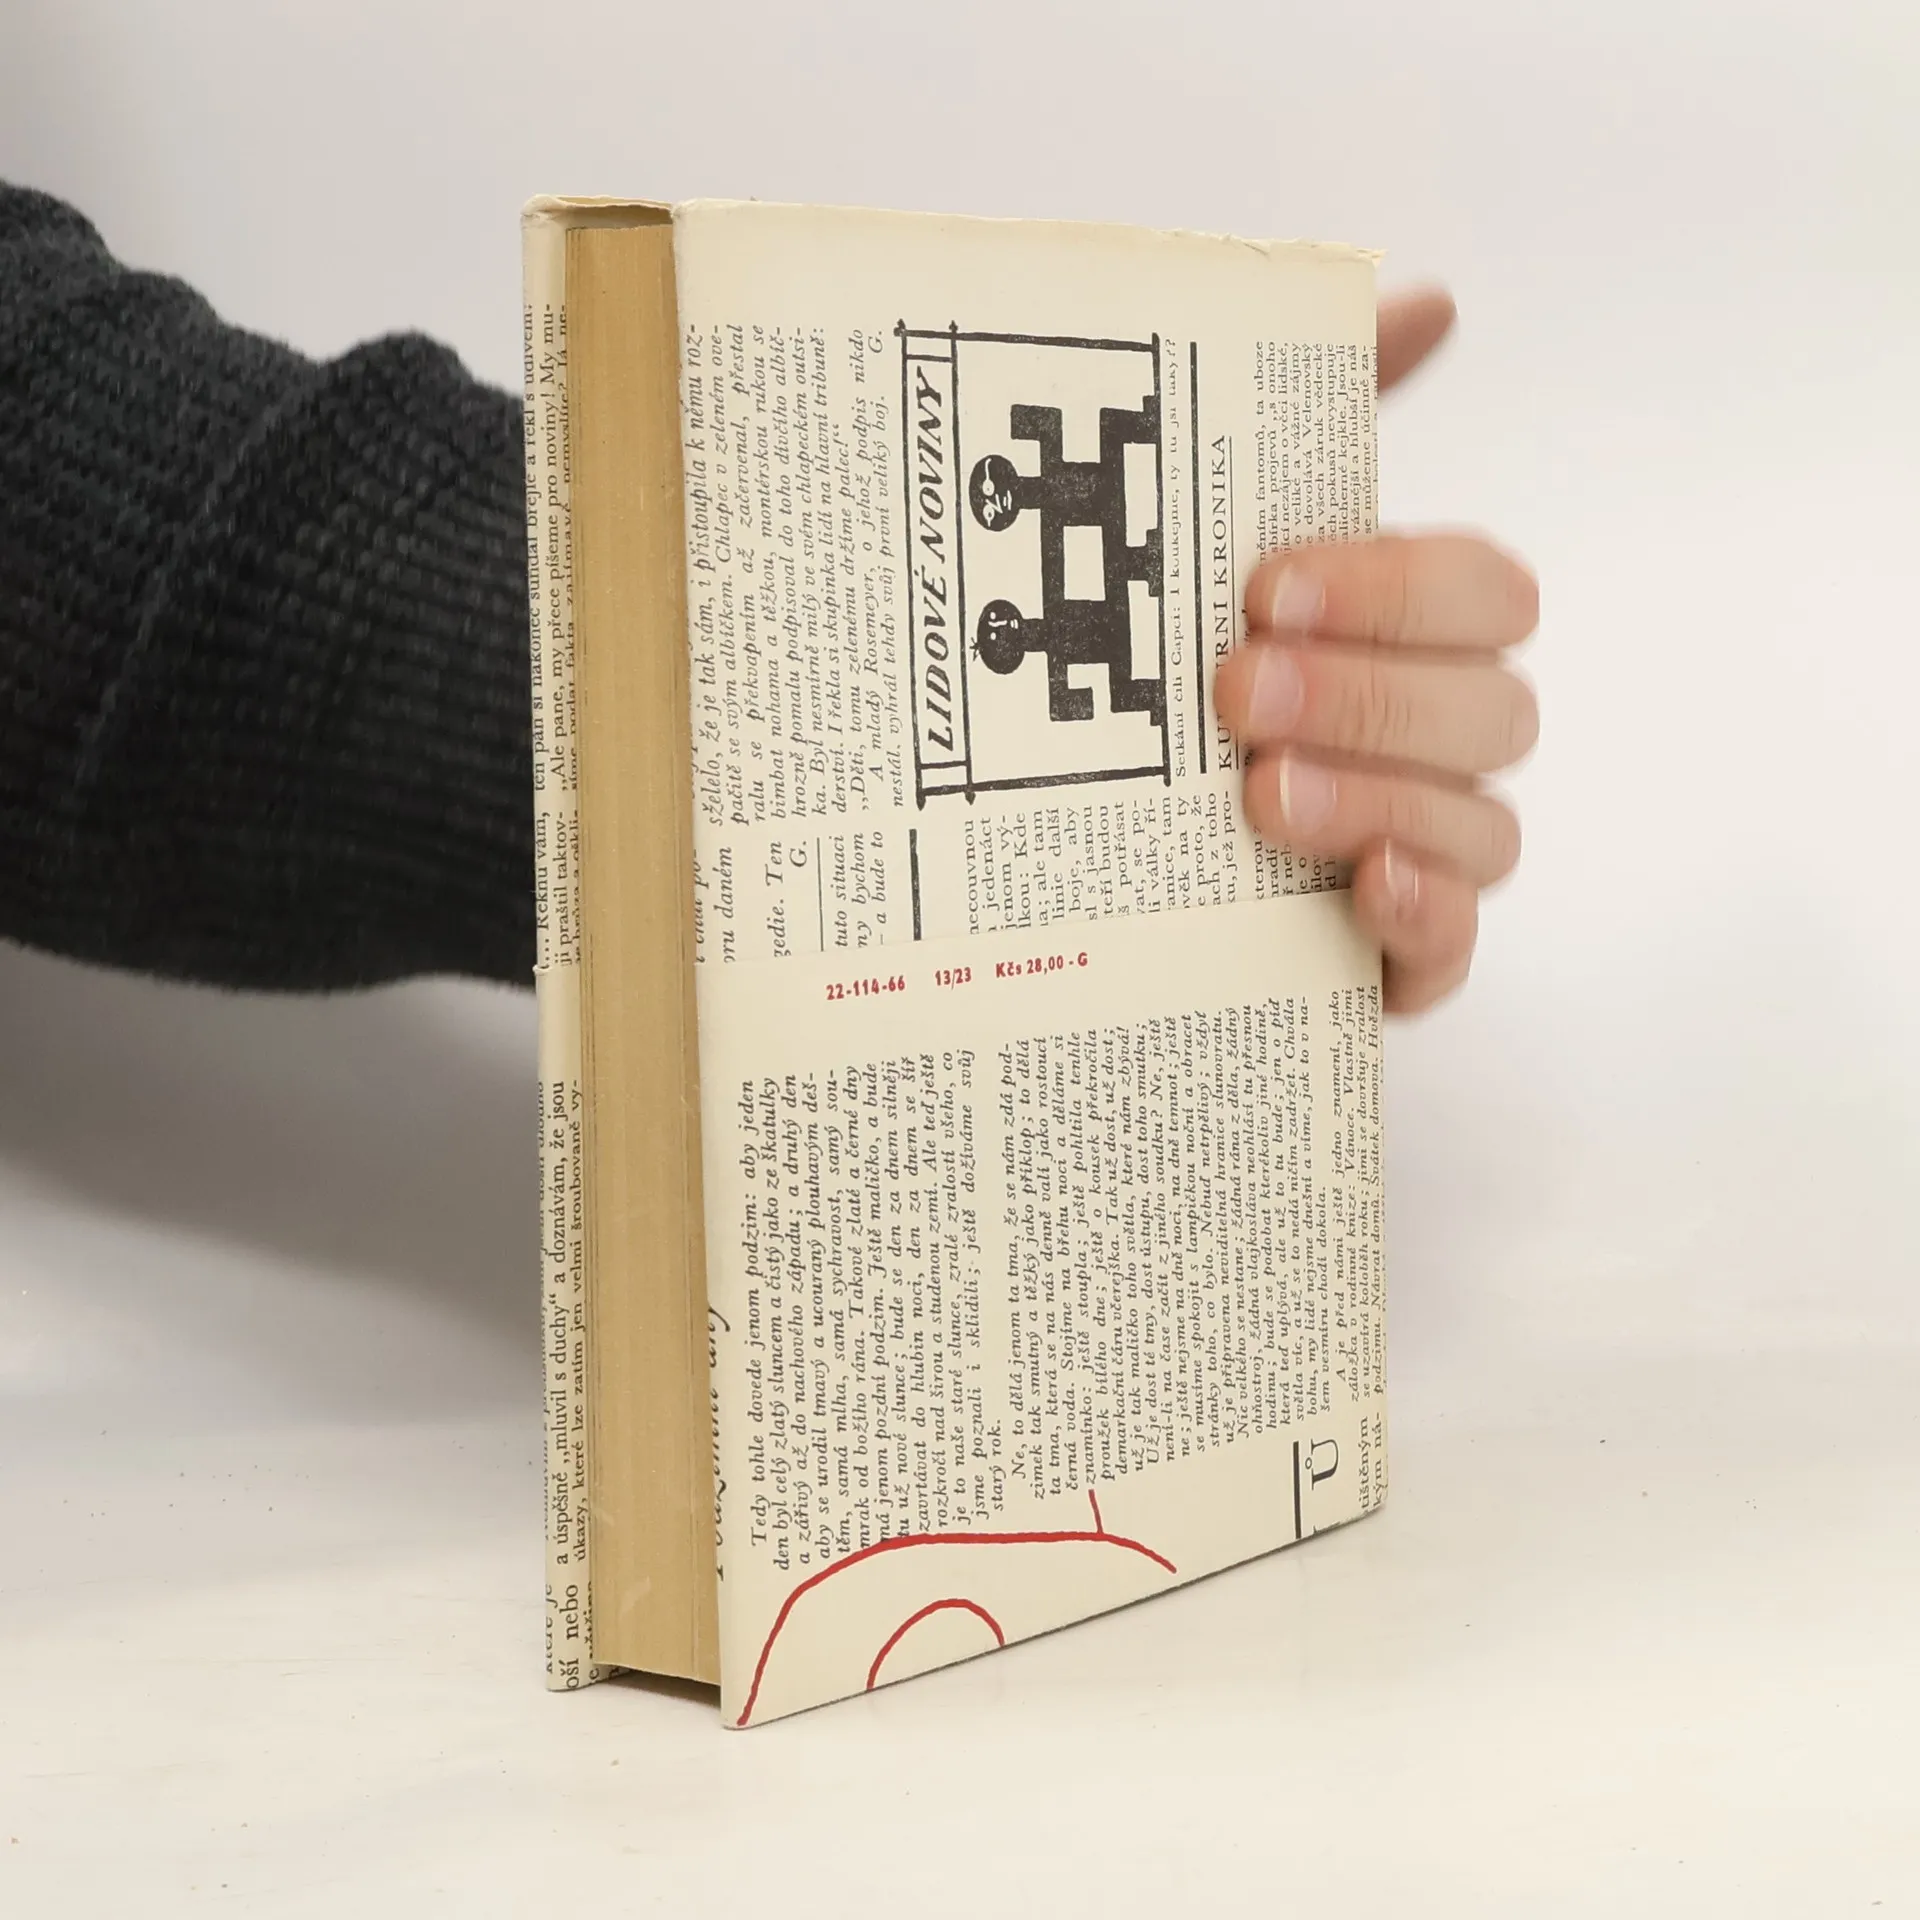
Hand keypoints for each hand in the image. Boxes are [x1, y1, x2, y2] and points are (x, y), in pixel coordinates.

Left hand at [1213, 290, 1538, 1014]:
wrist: (1046, 842)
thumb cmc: (1157, 671)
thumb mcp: (1206, 539)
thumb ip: (1317, 421)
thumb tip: (1434, 301)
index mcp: (1409, 635)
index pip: (1481, 592)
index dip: (1397, 585)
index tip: (1266, 582)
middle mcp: (1435, 738)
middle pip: (1492, 709)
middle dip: (1372, 693)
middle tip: (1236, 688)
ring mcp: (1420, 851)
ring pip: (1481, 826)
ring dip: (1381, 797)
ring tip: (1261, 795)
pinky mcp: (1387, 957)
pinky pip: (1453, 950)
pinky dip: (1423, 917)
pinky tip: (1362, 884)